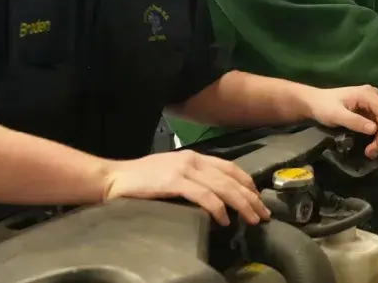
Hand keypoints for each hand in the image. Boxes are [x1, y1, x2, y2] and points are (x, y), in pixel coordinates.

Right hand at [101, 150, 269, 225]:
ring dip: (242, 204)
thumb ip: (193, 178)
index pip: (230, 168)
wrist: (114, 178)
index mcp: (195, 156)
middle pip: (232, 178)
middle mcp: (193, 160)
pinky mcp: (174, 182)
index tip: (258, 198)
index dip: (247, 183)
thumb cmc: (141, 179)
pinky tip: (224, 220)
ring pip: (223, 187)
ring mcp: (184, 170)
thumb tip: (216, 195)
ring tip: (252, 219)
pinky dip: (218, 208)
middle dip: (251, 197)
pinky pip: (204, 196)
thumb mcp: (172, 172)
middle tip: (263, 214)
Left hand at [303, 86, 377, 158]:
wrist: (314, 102)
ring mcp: (372, 102)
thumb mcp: (337, 115)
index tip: (376, 147)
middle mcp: (374, 96)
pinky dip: (377, 136)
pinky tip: (370, 145)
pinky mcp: (369, 109)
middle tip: (371, 153)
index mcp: (367, 94)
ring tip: (370, 152)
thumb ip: (355, 121)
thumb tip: (374, 130)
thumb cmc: (323, 107)